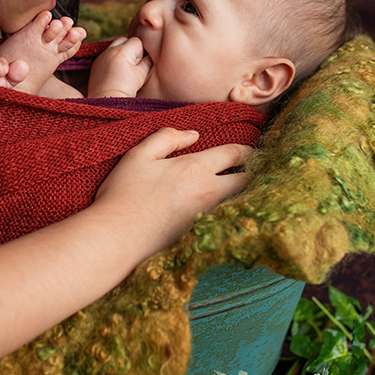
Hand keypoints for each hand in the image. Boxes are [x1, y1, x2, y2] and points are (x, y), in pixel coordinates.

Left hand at [88, 36, 151, 97]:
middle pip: (124, 39)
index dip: (140, 51)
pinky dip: (111, 59)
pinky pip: (106, 54)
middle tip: (132, 64)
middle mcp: (110, 50)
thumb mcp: (142, 74)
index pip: (136, 40)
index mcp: (122, 51)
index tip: (138, 63)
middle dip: (130, 48)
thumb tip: (150, 54)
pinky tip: (114, 71)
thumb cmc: (126, 89)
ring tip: (123, 68)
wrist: (107, 101)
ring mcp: (101, 56)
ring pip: (114, 46)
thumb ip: (148, 60)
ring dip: (120, 52)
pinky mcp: (96, 63)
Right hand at [92, 127, 252, 258]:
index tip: (253, 150)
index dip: (248, 150)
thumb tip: (193, 134)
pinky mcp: (202, 236)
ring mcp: (208, 217)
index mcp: (194, 168)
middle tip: (258, 170)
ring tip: (246, 189)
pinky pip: (227, 219)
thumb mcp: (138, 156)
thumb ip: (167, 138)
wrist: (116, 239)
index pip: (235, 153)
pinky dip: (233, 212)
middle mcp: (208, 193)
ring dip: (246, 194)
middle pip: (247, 181)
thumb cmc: (122, 196)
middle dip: (255, 173)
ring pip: (240, 201)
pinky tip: (230, 212)